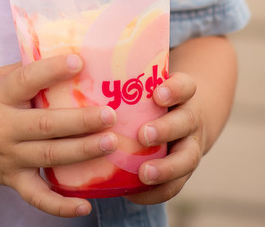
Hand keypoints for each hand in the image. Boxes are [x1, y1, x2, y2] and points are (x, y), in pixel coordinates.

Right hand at [0, 53, 117, 217]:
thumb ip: (26, 71)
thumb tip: (69, 54)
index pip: (26, 80)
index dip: (51, 70)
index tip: (78, 61)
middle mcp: (3, 127)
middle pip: (45, 125)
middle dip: (80, 120)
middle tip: (110, 114)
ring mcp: (7, 157)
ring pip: (48, 156)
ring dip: (82, 151)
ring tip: (110, 143)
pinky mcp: (11, 180)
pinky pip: (37, 197)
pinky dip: (60, 205)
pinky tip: (85, 206)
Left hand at [125, 71, 203, 205]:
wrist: (180, 123)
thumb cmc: (149, 100)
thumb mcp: (144, 86)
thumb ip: (122, 82)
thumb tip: (75, 68)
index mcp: (180, 95)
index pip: (185, 86)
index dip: (175, 89)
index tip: (157, 94)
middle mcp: (189, 120)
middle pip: (186, 122)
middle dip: (167, 128)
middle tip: (143, 134)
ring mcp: (189, 146)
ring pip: (188, 158)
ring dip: (167, 167)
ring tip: (145, 173)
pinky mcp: (182, 172)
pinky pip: (174, 186)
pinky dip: (156, 192)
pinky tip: (134, 194)